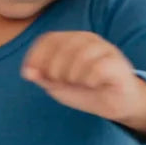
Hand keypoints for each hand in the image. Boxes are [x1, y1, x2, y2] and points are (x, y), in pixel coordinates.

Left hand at [20, 30, 143, 121]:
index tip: (31, 75)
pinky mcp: (118, 64)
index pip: (48, 39)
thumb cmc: (86, 91)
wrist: (116, 105)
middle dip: (54, 70)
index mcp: (72, 40)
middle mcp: (89, 39)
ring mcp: (105, 49)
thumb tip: (28, 72)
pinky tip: (93, 83)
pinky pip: (98, 68)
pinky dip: (90, 79)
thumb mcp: (58, 85)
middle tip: (63, 82)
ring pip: (81, 55)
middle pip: (62, 47)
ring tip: (79, 83)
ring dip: (73, 75)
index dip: (36, 57)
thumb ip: (42, 77)